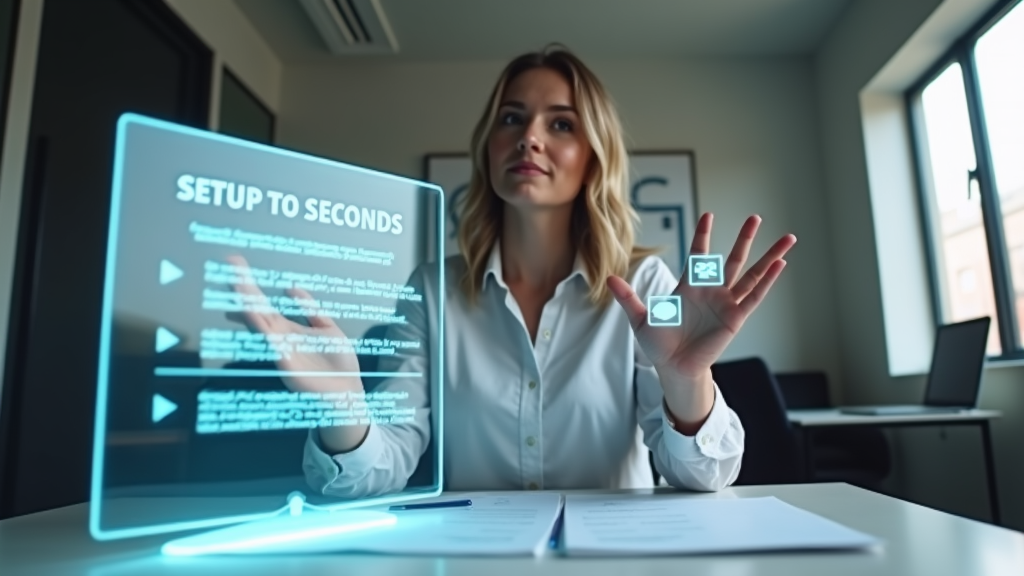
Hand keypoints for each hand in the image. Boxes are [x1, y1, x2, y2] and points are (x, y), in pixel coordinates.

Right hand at [226, 255, 362, 396]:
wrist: (349, 391)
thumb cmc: (338, 363)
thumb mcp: (327, 328)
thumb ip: (310, 309)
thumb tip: (291, 287)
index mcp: (288, 330)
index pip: (265, 304)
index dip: (251, 286)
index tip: (237, 266)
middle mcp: (280, 339)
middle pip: (258, 308)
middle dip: (244, 287)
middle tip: (230, 264)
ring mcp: (281, 351)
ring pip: (261, 324)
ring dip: (249, 304)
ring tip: (238, 284)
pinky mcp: (287, 365)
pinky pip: (273, 344)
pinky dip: (264, 329)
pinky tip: (256, 315)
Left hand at [607, 213, 794, 422]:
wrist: (672, 368)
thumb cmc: (659, 344)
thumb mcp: (640, 318)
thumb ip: (628, 297)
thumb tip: (608, 278)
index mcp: (689, 286)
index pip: (699, 254)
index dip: (703, 235)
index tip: (709, 215)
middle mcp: (711, 291)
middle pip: (733, 259)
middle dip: (745, 238)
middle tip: (756, 217)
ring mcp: (726, 304)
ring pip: (752, 274)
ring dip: (769, 257)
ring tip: (787, 239)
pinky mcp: (735, 319)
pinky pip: (754, 296)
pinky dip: (768, 281)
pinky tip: (780, 265)